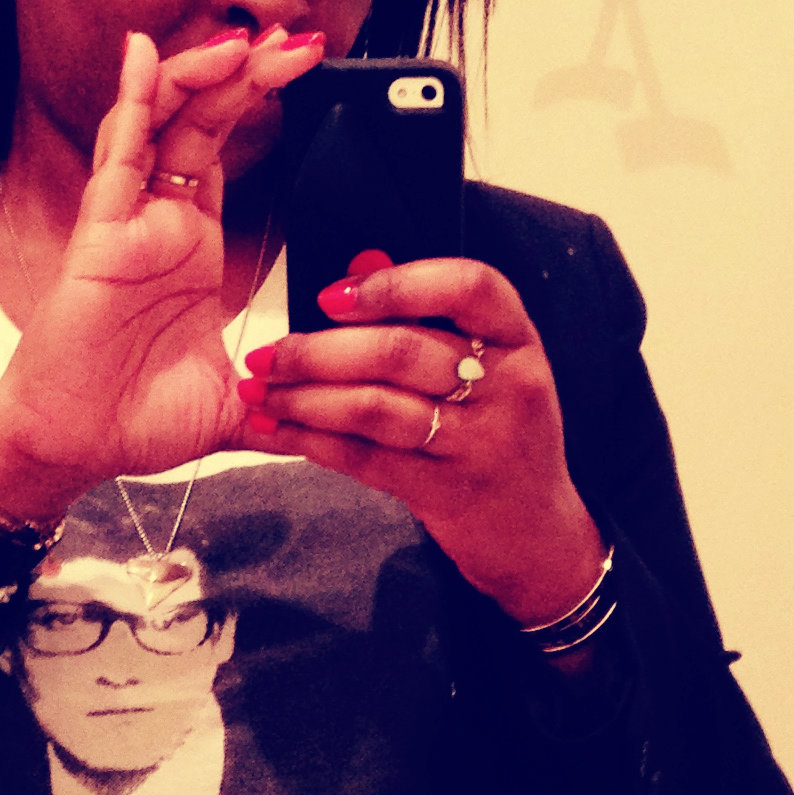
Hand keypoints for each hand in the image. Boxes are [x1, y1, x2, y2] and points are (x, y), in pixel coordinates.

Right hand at [0, 25, 321, 520]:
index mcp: (191, 249)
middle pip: (201, 123)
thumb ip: (282, 398)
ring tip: (245, 41)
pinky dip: (133, 101)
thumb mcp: (235, 404)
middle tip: (299, 40)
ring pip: (162, 123)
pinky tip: (144, 54)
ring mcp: (129, 223)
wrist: (75, 449)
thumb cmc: (132, 421)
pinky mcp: (100, 234)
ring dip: (200, 76)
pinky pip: (119, 155)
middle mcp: (160, 225)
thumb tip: (333, 416)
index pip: (224, 152)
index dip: (258, 103)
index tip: (305, 68)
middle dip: (248, 75)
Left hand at [231, 248, 607, 625]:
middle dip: (318, 352)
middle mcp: (509, 387)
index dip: (396, 283)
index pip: (469, 287)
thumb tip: (360, 261)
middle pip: (401, 351)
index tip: (330, 297)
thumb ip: (429, 314)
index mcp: (519, 342)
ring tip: (259, 394)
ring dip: (304, 399)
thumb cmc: (497, 433)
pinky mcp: (447, 490)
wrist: (534, 533)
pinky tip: (276, 432)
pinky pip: (366, 459)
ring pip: (375, 408)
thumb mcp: (488, 369)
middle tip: (266, 356)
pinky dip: (312, 442)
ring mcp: (480, 443)